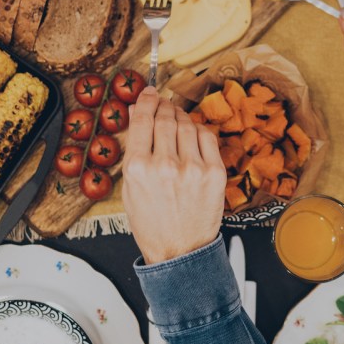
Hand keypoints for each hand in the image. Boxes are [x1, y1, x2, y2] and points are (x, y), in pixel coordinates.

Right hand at [122, 87, 225, 264]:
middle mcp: (165, 165)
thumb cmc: (153, 223)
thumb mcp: (130, 187)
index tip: (148, 93)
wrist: (180, 251)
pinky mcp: (214, 172)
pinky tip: (192, 134)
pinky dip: (198, 130)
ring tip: (175, 119)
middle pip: (165, 117)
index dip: (146, 100)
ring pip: (186, 123)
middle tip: (162, 103)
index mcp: (138, 168)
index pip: (142, 119)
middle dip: (162, 105)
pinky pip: (206, 136)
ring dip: (180, 116)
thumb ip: (135, 150)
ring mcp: (192, 168)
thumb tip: (140, 115)